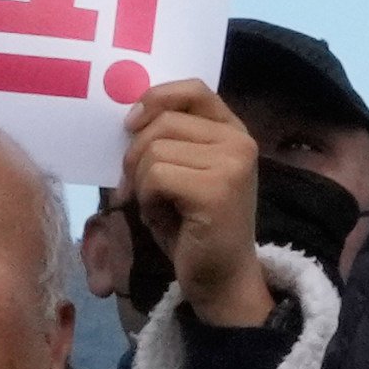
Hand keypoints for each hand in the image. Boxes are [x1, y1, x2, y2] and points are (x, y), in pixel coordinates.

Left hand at [122, 81, 270, 328]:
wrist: (221, 278)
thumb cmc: (195, 228)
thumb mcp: (182, 173)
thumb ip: (168, 141)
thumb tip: (128, 118)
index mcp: (233, 132)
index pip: (193, 90)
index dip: (156, 99)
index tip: (131, 125)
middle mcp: (240, 141)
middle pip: (162, 122)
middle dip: (136, 156)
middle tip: (138, 189)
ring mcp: (232, 163)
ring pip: (154, 151)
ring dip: (142, 184)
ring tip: (160, 207)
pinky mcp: (217, 189)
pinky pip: (156, 177)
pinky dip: (147, 200)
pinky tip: (163, 217)